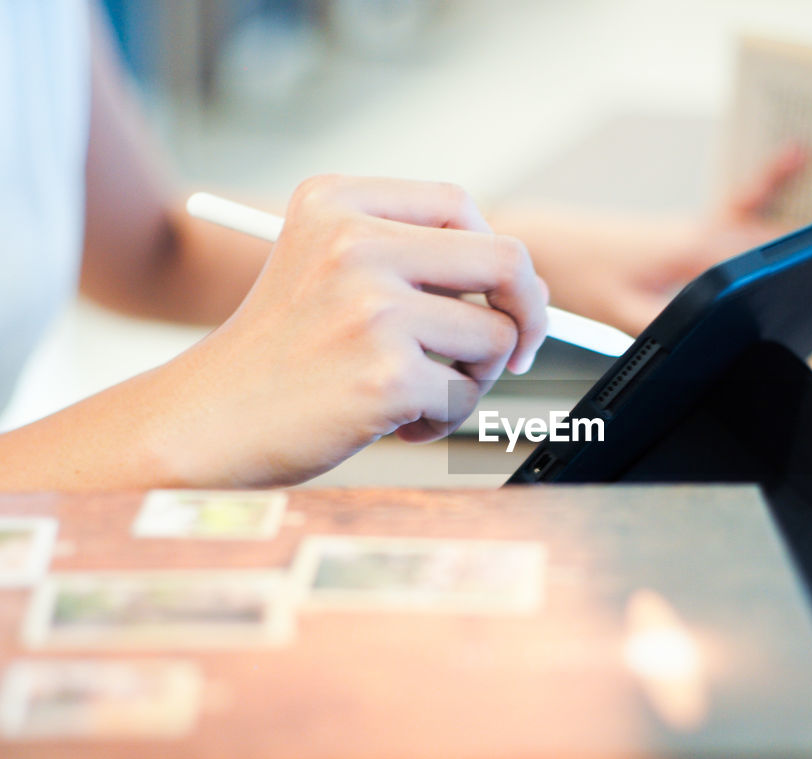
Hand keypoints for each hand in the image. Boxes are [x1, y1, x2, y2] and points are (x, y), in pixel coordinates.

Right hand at [156, 175, 548, 485]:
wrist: (204, 423)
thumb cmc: (281, 354)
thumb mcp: (328, 269)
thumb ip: (411, 257)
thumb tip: (528, 284)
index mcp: (335, 202)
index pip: (458, 203)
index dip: (494, 255)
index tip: (499, 299)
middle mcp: (353, 244)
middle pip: (505, 260)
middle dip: (527, 314)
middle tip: (519, 353)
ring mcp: (371, 309)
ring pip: (496, 338)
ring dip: (472, 378)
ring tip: (413, 394)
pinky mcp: (386, 375)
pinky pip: (465, 397)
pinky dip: (440, 421)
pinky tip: (389, 424)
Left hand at [493, 144, 806, 335]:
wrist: (545, 241)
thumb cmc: (577, 275)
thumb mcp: (619, 312)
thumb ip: (668, 327)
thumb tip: (709, 344)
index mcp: (695, 253)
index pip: (771, 262)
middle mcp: (704, 233)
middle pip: (783, 249)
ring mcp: (700, 229)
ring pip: (769, 230)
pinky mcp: (691, 234)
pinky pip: (742, 212)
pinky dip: (772, 193)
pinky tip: (797, 163)